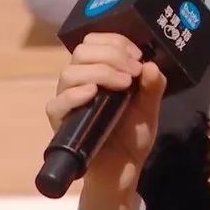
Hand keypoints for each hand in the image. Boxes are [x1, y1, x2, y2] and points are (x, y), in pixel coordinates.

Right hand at [46, 33, 166, 186]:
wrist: (123, 168)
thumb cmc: (132, 135)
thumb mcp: (149, 109)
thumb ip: (153, 87)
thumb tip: (151, 66)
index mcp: (98, 72)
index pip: (94, 42)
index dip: (114, 41)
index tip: (137, 55)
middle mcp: (79, 82)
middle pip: (81, 52)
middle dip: (111, 55)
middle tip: (133, 71)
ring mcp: (68, 102)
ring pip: (69, 73)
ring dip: (99, 71)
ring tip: (123, 83)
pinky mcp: (61, 123)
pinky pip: (56, 104)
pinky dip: (74, 95)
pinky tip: (93, 93)